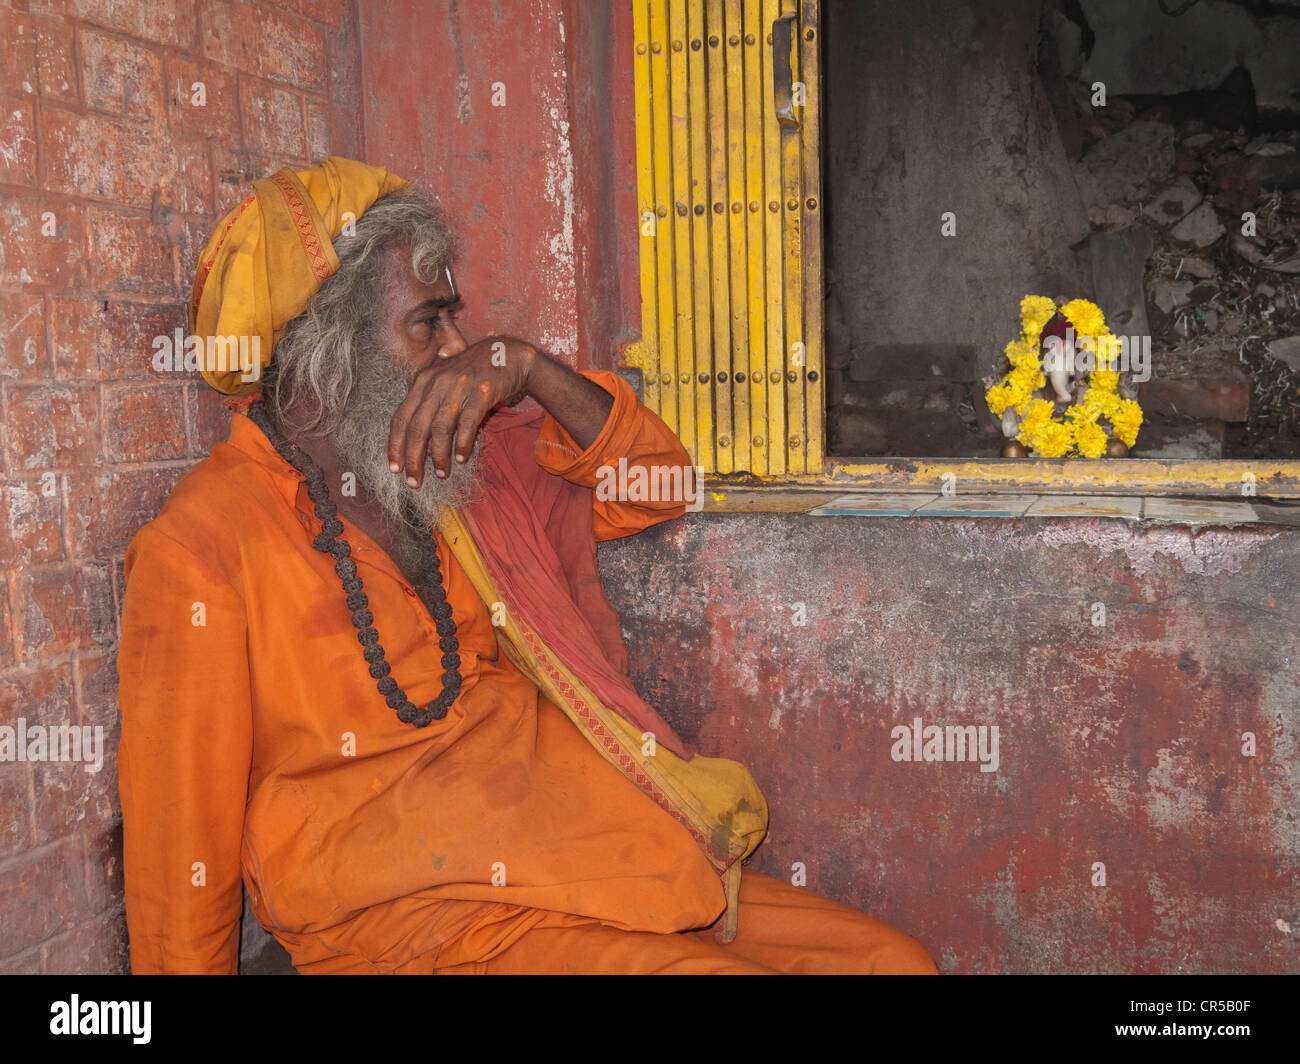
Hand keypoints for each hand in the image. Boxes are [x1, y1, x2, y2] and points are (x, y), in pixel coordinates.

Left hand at [387, 336, 536, 486]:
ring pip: (440, 428)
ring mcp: (458, 386)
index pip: (401, 417)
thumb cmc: (473, 373)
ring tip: (441, 474)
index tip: (395, 467)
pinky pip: (466, 424)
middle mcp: (436, 383)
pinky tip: (460, 458)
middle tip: (414, 482)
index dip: (395, 445)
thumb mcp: (445, 382)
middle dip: (413, 458)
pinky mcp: (480, 392)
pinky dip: (462, 444)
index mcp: (423, 381)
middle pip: (417, 427)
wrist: (507, 355)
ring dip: (439, 456)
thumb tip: (421, 445)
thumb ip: (429, 405)